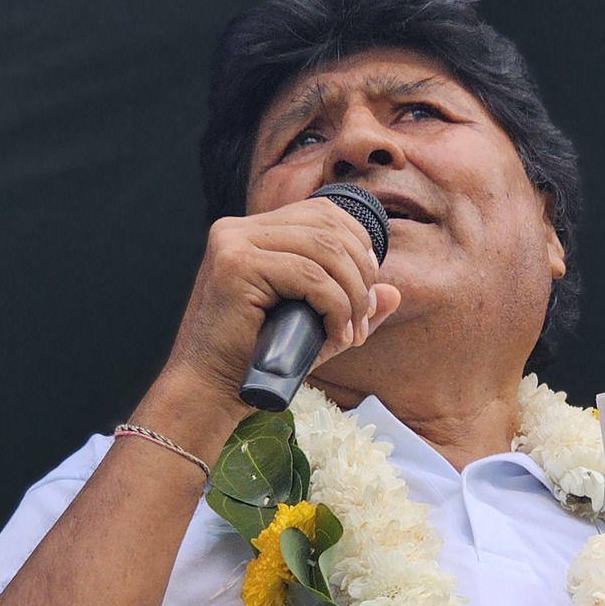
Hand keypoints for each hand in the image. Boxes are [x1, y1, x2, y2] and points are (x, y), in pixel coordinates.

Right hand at [143, 197, 403, 443]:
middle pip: (329, 226)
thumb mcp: (315, 328)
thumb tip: (394, 292)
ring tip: (351, 331)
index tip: (368, 291)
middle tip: (362, 319)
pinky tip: (337, 334)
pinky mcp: (235, 266)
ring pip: (324, 249)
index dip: (359, 246)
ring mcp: (234, 243)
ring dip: (352, 293)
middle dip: (361, 273)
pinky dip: (335, 306)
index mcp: (253, 232)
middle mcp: (239, 229)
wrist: (209, 392)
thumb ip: (352, 306)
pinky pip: (309, 275)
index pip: (323, 213)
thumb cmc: (256, 362)